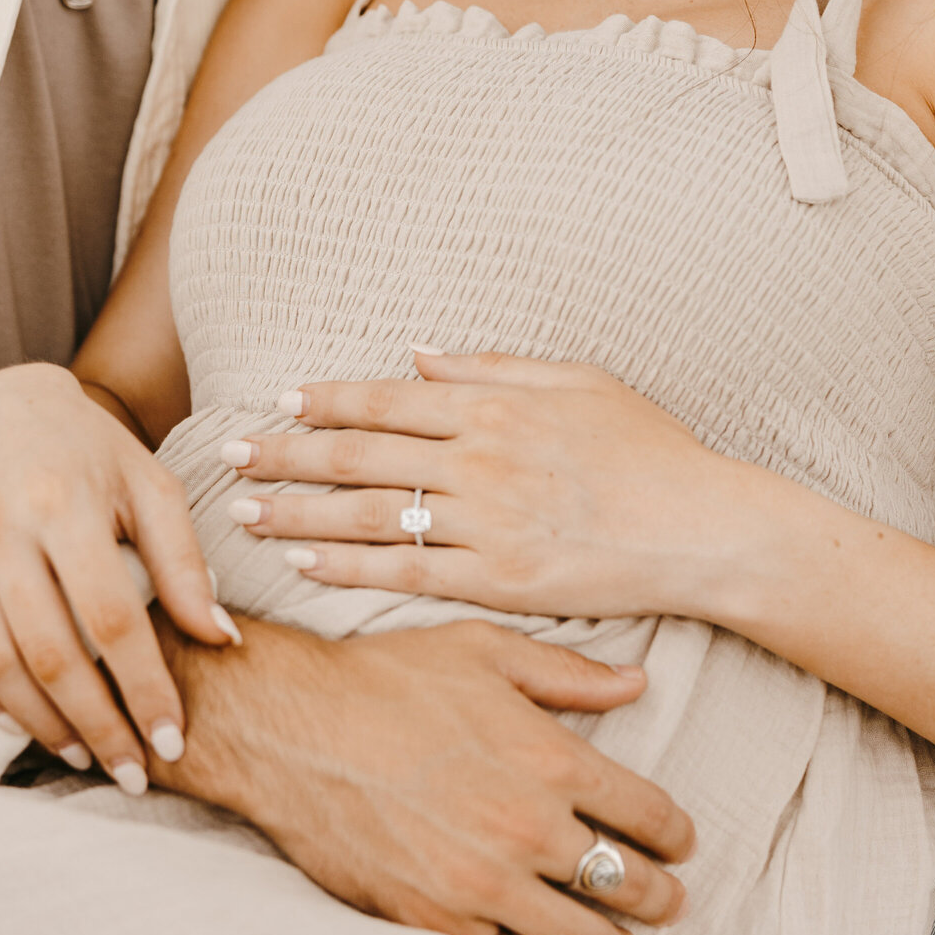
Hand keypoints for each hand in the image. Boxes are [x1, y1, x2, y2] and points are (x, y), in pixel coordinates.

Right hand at [0, 364, 237, 788]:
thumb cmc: (89, 453)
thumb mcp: (151, 488)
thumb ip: (185, 563)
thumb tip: (222, 640)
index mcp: (66, 502)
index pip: (111, 621)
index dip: (144, 689)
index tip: (170, 742)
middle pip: (51, 654)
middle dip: (97, 726)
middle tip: (129, 773)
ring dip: (41, 723)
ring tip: (82, 752)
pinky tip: (17, 722)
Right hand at [152, 613, 695, 934]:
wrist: (291, 731)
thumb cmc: (384, 680)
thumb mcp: (480, 652)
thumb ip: (566, 673)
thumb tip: (637, 683)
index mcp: (550, 757)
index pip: (654, 818)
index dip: (678, 837)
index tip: (677, 844)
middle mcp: (529, 826)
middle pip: (634, 887)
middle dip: (659, 896)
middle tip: (661, 898)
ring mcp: (485, 880)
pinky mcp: (439, 920)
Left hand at [224, 349, 767, 624]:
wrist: (706, 528)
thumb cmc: (651, 450)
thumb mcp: (579, 382)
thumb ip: (494, 366)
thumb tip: (419, 353)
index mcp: (494, 406)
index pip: (387, 399)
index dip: (326, 400)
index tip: (279, 400)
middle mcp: (479, 461)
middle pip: (359, 454)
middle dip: (286, 454)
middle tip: (228, 453)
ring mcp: (485, 523)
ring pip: (369, 516)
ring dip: (299, 514)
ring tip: (246, 514)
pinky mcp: (497, 581)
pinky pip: (406, 573)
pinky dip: (350, 568)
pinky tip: (306, 566)